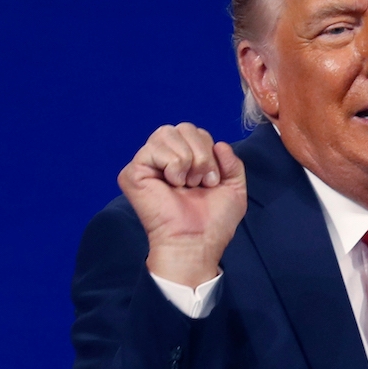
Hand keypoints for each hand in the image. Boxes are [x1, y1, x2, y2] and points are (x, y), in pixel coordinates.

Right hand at [118, 123, 246, 287]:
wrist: (197, 241)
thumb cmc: (213, 221)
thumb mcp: (234, 187)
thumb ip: (233, 162)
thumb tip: (220, 144)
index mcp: (184, 159)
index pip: (195, 131)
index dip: (209, 151)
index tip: (212, 181)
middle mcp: (164, 159)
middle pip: (183, 127)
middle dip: (201, 154)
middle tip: (200, 182)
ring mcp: (147, 164)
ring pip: (167, 133)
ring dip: (187, 160)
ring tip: (186, 184)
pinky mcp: (132, 173)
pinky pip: (153, 148)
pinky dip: (172, 165)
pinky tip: (172, 184)